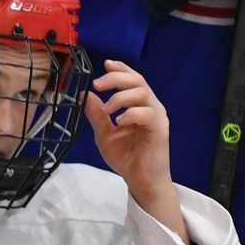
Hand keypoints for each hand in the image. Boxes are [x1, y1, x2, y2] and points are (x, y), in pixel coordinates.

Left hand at [84, 60, 185, 241]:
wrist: (140, 181)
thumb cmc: (126, 157)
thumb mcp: (104, 133)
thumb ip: (96, 114)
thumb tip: (85, 94)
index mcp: (139, 106)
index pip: (133, 80)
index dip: (121, 69)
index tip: (105, 64)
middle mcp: (150, 107)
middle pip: (138, 81)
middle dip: (117, 78)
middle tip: (98, 84)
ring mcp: (157, 118)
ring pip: (142, 93)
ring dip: (121, 97)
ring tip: (107, 110)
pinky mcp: (160, 130)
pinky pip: (148, 114)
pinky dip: (131, 113)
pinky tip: (120, 121)